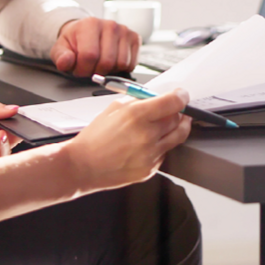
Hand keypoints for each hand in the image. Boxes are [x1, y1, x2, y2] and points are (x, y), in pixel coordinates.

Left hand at [51, 17, 140, 77]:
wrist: (86, 31)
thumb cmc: (75, 41)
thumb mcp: (61, 48)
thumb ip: (61, 56)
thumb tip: (65, 62)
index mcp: (90, 24)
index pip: (89, 56)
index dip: (83, 69)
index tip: (79, 68)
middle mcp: (110, 25)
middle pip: (107, 62)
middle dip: (96, 71)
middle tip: (89, 67)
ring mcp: (124, 30)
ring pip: (121, 64)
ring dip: (109, 70)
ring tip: (100, 62)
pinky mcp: (134, 38)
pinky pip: (131, 63)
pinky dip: (121, 68)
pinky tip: (112, 61)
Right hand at [64, 89, 192, 191]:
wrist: (83, 165)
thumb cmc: (94, 138)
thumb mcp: (114, 109)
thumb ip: (137, 102)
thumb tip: (155, 98)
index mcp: (136, 115)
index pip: (173, 102)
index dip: (181, 96)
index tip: (181, 95)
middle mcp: (147, 135)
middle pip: (178, 119)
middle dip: (179, 112)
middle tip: (175, 110)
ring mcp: (150, 154)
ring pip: (177, 137)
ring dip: (175, 128)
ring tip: (168, 124)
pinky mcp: (150, 169)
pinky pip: (165, 153)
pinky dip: (161, 145)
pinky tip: (149, 143)